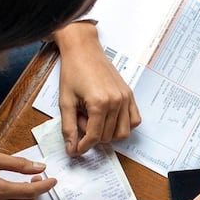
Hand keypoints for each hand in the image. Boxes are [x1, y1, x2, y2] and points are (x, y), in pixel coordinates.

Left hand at [55, 21, 139, 154]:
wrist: (83, 49)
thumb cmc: (73, 70)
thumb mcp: (65, 101)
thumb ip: (68, 127)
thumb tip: (71, 147)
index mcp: (99, 103)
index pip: (94, 137)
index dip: (83, 146)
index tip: (76, 150)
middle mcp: (116, 102)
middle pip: (108, 137)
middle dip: (91, 135)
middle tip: (80, 120)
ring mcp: (125, 98)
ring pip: (123, 132)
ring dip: (108, 133)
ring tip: (93, 119)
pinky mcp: (129, 95)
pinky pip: (134, 120)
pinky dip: (123, 125)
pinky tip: (109, 118)